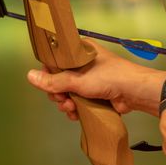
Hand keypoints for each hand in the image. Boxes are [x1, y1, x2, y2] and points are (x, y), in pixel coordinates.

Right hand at [26, 40, 165, 119]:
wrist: (135, 92)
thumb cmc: (110, 77)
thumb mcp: (78, 79)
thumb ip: (53, 81)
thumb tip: (30, 76)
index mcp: (79, 51)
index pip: (54, 61)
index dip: (49, 75)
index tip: (50, 86)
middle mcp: (83, 63)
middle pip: (59, 79)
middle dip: (58, 93)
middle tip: (63, 100)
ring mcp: (89, 79)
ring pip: (67, 92)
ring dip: (66, 103)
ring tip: (71, 108)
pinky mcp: (94, 93)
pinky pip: (77, 101)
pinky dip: (75, 108)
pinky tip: (76, 114)